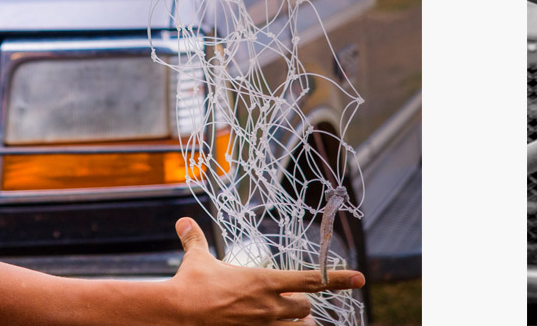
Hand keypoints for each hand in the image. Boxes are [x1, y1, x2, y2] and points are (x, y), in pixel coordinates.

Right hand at [157, 217, 364, 325]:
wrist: (176, 312)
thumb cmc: (189, 285)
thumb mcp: (197, 260)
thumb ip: (195, 240)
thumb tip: (183, 221)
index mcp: (264, 280)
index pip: (311, 279)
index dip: (339, 279)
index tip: (360, 279)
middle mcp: (269, 304)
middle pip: (306, 307)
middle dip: (302, 305)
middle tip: (290, 303)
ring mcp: (263, 325)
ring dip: (297, 324)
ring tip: (289, 320)